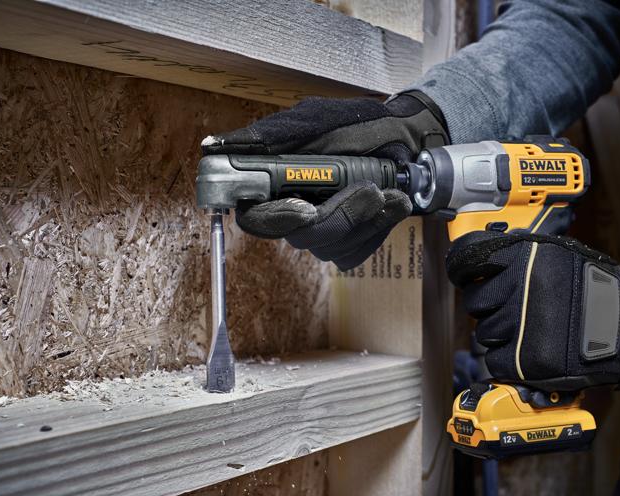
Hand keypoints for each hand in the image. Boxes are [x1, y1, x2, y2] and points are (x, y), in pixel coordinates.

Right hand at [202, 91, 448, 268]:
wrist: (404, 138)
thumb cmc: (355, 125)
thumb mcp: (315, 120)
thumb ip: (271, 135)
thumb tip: (215, 146)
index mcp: (274, 183)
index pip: (255, 218)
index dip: (276, 219)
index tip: (307, 208)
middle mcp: (292, 212)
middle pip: (301, 236)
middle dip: (340, 214)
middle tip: (371, 190)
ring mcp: (321, 232)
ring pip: (333, 246)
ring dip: (367, 218)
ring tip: (389, 190)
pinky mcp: (348, 244)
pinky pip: (357, 251)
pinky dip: (380, 226)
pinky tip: (393, 202)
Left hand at [445, 231, 619, 390]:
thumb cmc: (598, 291)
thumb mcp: (560, 256)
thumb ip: (521, 256)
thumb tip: (481, 262)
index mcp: (525, 257)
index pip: (468, 259)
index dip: (463, 270)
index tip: (464, 277)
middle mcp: (519, 287)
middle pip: (475, 302)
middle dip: (490, 309)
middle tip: (515, 313)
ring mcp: (521, 324)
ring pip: (484, 334)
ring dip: (501, 337)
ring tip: (531, 334)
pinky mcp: (525, 359)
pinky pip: (494, 363)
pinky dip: (508, 363)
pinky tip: (530, 354)